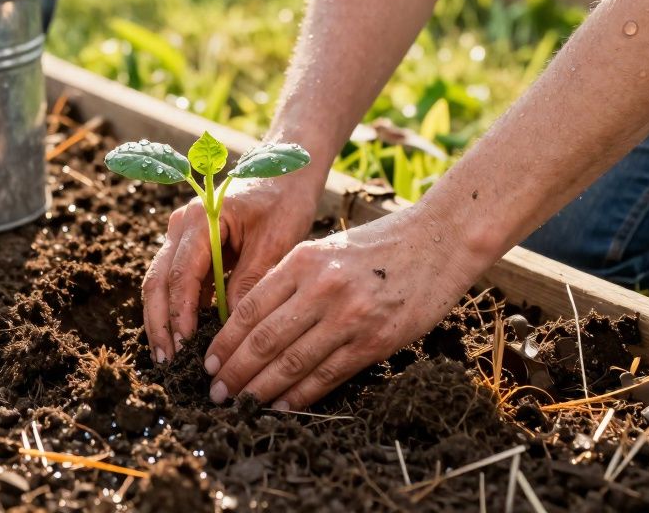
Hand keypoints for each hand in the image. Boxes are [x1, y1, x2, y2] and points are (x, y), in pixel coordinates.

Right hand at [144, 172, 322, 362]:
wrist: (285, 172)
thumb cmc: (284, 201)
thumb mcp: (275, 241)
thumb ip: (250, 281)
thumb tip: (231, 327)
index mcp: (201, 219)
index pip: (181, 275)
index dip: (180, 314)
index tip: (186, 347)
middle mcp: (182, 226)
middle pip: (158, 280)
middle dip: (160, 323)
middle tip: (167, 361)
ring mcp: (182, 236)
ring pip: (161, 283)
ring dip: (162, 319)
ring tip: (169, 357)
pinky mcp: (191, 247)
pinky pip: (176, 281)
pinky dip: (176, 309)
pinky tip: (183, 338)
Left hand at [201, 208, 480, 408]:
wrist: (439, 241)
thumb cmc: (379, 245)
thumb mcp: (326, 250)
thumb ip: (290, 280)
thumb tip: (251, 322)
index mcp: (303, 261)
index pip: (250, 309)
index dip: (225, 342)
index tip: (208, 363)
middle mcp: (321, 288)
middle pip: (264, 340)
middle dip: (235, 372)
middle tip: (216, 393)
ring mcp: (349, 316)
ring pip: (291, 363)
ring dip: (260, 390)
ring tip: (241, 405)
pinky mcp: (375, 341)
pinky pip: (327, 375)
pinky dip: (300, 396)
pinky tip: (282, 407)